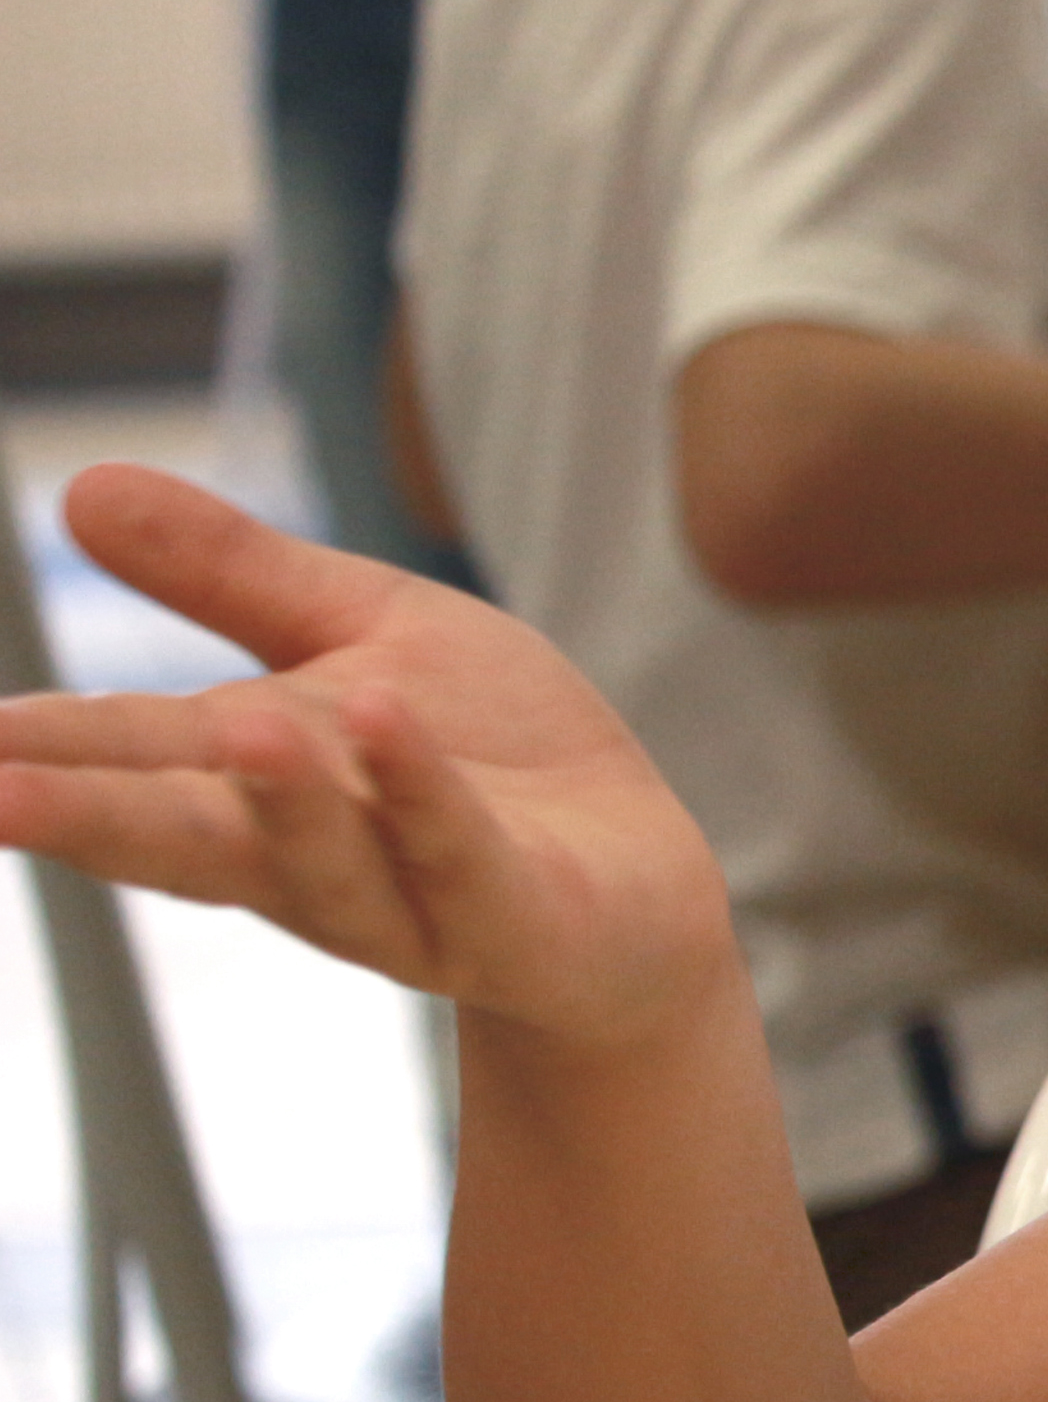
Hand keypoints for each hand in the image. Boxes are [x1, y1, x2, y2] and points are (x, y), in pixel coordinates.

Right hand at [0, 466, 740, 1052]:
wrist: (635, 896)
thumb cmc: (492, 763)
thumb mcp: (366, 636)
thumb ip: (230, 576)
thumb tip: (79, 485)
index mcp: (255, 786)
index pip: (132, 756)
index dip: (39, 752)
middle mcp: (310, 856)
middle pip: (188, 834)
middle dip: (89, 815)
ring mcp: (410, 898)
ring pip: (322, 859)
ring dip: (279, 797)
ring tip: (232, 723)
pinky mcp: (512, 916)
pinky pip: (458, 853)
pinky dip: (421, 792)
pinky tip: (383, 725)